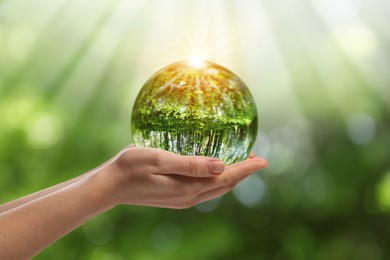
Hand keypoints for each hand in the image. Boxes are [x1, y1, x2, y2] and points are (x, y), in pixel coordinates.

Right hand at [95, 146, 268, 208]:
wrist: (111, 186)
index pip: (225, 178)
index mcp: (188, 188)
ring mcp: (183, 199)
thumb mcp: (160, 160)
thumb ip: (190, 164)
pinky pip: (205, 189)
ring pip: (216, 189)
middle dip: (243, 173)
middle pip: (224, 185)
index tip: (264, 160)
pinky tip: (216, 171)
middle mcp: (189, 197)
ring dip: (231, 177)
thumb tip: (220, 166)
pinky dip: (217, 180)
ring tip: (242, 164)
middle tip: (257, 159)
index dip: (246, 169)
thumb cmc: (132, 167)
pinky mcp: (176, 197)